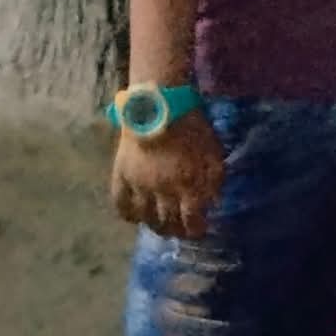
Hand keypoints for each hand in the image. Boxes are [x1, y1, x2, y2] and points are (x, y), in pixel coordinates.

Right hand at [110, 110, 225, 239]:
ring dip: (154, 226)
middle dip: (176, 230)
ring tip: (160, 226)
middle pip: (167, 222)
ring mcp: (139, 186)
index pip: (191, 221)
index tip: (199, 231)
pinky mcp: (121, 176)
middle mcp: (162, 191)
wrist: (159, 105)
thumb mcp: (214, 152)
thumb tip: (212, 203)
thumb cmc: (193, 126)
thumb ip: (215, 180)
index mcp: (187, 185)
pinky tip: (136, 217)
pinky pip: (121, 205)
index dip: (196, 230)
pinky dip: (128, 215)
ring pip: (145, 219)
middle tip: (179, 230)